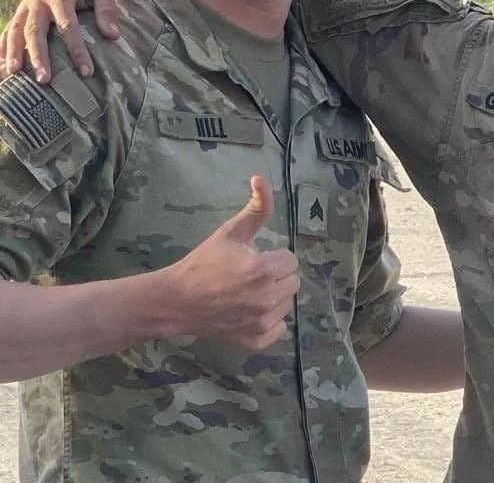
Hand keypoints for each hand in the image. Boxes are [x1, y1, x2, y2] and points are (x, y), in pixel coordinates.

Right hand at [0, 0, 117, 82]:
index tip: (86, 71)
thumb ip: (107, 8)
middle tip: (44, 80)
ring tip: (13, 75)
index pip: (68, 26)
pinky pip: (9, 28)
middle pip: (36, 31)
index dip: (77, 50)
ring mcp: (27, 4)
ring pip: (16, 30)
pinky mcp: (22, 9)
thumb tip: (113, 35)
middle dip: (39, 57)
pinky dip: (3, 44)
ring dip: (13, 52)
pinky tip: (1, 63)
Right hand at [164, 175, 299, 349]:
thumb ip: (256, 207)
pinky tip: (248, 311)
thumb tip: (261, 177)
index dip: (273, 256)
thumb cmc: (204, 262)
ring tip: (247, 292)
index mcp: (263, 270)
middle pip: (292, 281)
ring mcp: (262, 323)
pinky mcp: (256, 341)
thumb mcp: (231, 231)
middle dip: (276, 275)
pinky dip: (268, 321)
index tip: (253, 258)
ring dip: (274, 296)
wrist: (176, 301)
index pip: (290, 259)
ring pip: (287, 303)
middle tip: (250, 275)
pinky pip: (279, 328)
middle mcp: (267, 298)